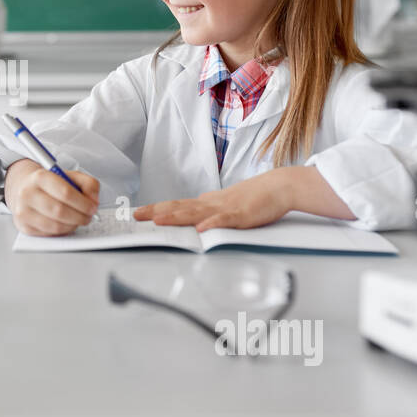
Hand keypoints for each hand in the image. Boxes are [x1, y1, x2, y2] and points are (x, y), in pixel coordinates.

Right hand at [4, 159, 99, 236]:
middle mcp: (27, 193)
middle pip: (60, 211)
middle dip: (80, 217)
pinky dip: (63, 231)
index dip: (83, 203)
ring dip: (72, 225)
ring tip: (78, 220)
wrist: (26, 188)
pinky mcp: (24, 226)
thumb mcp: (71, 176)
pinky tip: (66, 224)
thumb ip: (88, 184)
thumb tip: (93, 201)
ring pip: (55, 225)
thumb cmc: (51, 184)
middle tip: (88, 217)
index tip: (93, 208)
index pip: (65, 193)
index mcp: (40, 177)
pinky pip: (49, 233)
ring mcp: (23, 211)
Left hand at [133, 170, 291, 231]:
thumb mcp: (227, 203)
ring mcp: (225, 208)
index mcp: (208, 202)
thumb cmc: (256, 196)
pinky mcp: (241, 215)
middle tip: (136, 216)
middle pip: (179, 207)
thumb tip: (196, 213)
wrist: (279, 186)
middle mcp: (211, 203)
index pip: (177, 205)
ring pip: (196, 213)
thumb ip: (211, 208)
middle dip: (156, 212)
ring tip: (158, 221)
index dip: (157, 209)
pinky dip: (211, 224)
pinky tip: (200, 229)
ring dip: (176, 217)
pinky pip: (224, 221)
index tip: (139, 212)